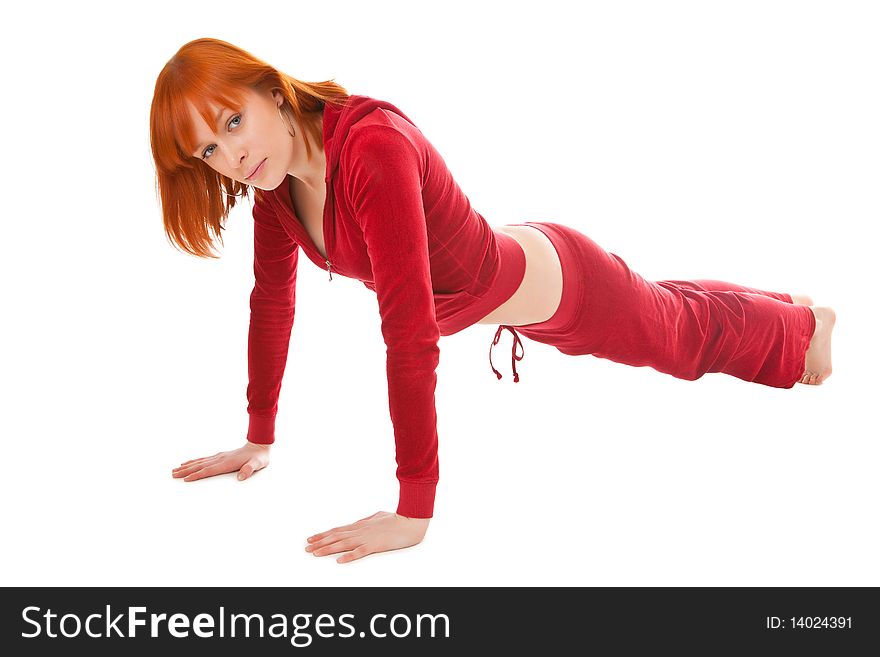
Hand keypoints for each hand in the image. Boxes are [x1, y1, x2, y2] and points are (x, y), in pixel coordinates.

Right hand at [171, 441, 270, 481]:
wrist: (259, 445)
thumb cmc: (258, 457)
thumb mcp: (257, 464)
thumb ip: (249, 469)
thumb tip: (241, 477)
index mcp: (227, 462)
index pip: (209, 470)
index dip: (197, 475)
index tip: (185, 479)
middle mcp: (220, 458)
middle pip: (199, 466)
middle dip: (186, 471)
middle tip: (172, 475)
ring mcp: (219, 456)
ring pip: (199, 462)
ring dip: (186, 466)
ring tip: (174, 469)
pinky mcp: (219, 456)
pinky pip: (203, 459)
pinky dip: (193, 461)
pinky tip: (187, 463)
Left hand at [305, 511, 429, 563]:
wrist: (410, 520)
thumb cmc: (396, 518)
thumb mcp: (378, 516)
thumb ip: (366, 520)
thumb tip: (358, 522)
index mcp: (360, 525)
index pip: (337, 530)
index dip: (323, 534)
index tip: (311, 538)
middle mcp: (360, 531)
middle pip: (336, 537)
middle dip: (320, 542)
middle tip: (306, 547)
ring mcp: (367, 538)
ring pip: (343, 544)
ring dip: (328, 549)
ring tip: (315, 553)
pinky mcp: (376, 545)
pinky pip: (360, 552)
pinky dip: (349, 556)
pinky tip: (339, 561)